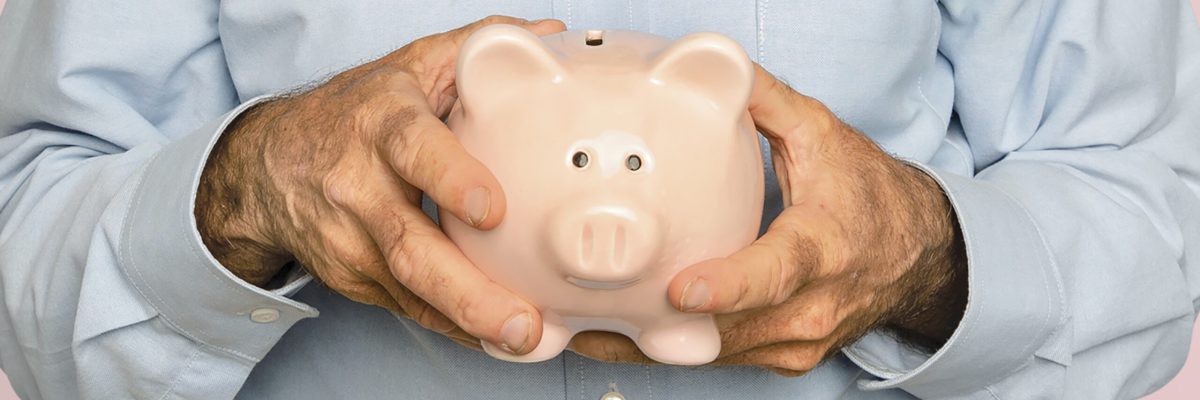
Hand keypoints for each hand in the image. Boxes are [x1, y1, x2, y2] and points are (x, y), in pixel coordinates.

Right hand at [195, 16, 566, 354]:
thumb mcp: (409, 66)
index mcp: (381, 123)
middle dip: (468, 289)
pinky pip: (410, 310)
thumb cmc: (355, 112)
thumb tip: (551, 38)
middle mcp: (360, 187)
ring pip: (410, 289)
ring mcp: (352, 242)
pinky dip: (455, 328)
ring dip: (468, 320)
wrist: (269, 165)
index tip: (493, 209)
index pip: (414, 149)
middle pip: (410, 244)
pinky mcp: (355, 279)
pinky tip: (495, 341)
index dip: (451, 178)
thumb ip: (479, 48)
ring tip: (520, 339)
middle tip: (523, 320)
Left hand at [569, 65, 966, 374]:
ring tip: (591, 333)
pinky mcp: (788, 358)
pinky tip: (632, 336)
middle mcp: (815, 304)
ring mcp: (802, 340)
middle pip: (732, 329)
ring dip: (658, 347)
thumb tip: (715, 71)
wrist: (920, 257)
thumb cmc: (870, 196)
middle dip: (662, 329)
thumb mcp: (824, 136)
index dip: (729, 285)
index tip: (681, 290)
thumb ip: (767, 103)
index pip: (777, 272)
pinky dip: (681, 349)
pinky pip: (726, 359)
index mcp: (824, 246)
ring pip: (720, 354)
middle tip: (591, 319)